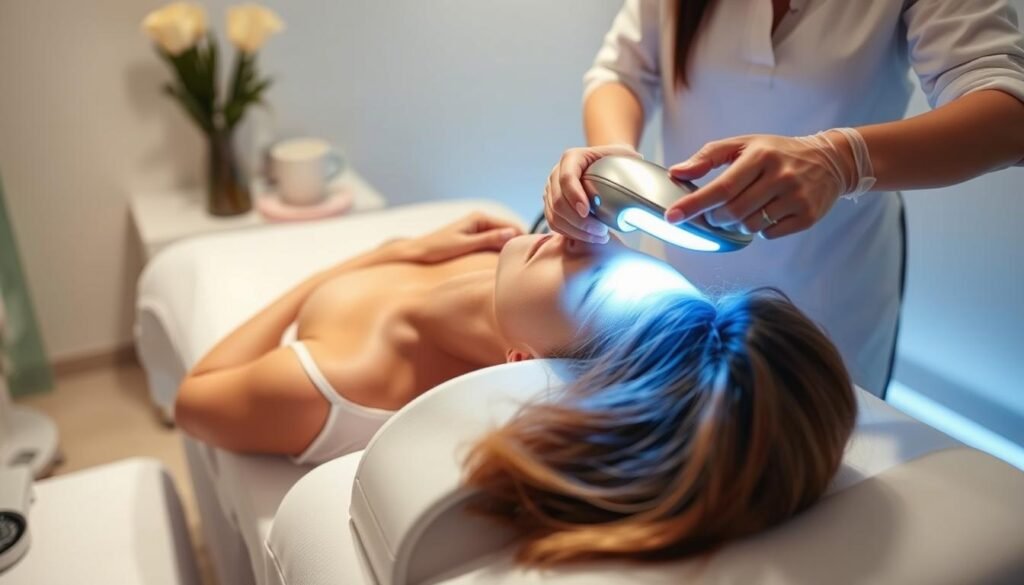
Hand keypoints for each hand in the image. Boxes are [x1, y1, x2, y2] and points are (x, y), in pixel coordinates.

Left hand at [401, 213, 523, 262]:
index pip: (511, 227)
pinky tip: (507, 263)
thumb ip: (489, 239)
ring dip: (511, 249)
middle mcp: (480, 220)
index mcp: (479, 217)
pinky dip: (501, 251)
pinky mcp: (474, 238)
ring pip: (502, 239)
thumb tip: (511, 234)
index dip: (524, 238)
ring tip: (523, 264)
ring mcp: (478, 229)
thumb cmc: (437, 249)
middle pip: (509, 232)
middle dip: (519, 244)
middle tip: (533, 260)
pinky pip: (494, 243)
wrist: (417, 252)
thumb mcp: (465, 245)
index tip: (537, 251)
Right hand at [543, 144, 642, 243]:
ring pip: (555, 216)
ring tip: (599, 236)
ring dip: (576, 231)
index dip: (575, 196)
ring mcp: (551, 191)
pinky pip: (555, 224)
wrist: (601, 164)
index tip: (587, 211)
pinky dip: (571, 233)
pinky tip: (589, 237)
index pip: (566, 178)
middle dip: (579, 221)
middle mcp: (556, 174)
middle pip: (558, 201)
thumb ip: (631, 158)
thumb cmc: (612, 159)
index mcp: (572, 158)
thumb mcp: (623, 153)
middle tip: (601, 231)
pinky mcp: (551, 206)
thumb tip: (641, 166)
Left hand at [665, 133, 852, 238]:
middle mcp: (780, 176)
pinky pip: (770, 234)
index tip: (672, 217)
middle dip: (715, 219)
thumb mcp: (744, 144)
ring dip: (737, 225)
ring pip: (750, 226)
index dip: (694, 204)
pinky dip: (760, 230)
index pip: (721, 187)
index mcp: (760, 156)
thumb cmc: (776, 152)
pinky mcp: (808, 216)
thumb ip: (708, 157)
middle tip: (715, 214)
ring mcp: (797, 197)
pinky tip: (767, 213)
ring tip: (744, 210)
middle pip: (733, 213)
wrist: (829, 160)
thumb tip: (676, 172)